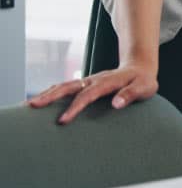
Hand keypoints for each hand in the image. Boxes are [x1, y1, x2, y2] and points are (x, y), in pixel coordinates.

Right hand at [26, 60, 158, 123]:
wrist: (141, 67)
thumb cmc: (143, 81)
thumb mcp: (145, 87)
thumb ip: (131, 94)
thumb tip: (116, 104)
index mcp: (108, 81)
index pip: (88, 95)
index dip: (75, 107)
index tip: (62, 120)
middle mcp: (95, 79)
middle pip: (69, 86)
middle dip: (50, 96)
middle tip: (32, 106)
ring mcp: (89, 80)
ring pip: (64, 85)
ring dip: (47, 94)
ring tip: (29, 105)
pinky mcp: (86, 84)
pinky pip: (66, 87)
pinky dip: (52, 92)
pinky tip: (41, 101)